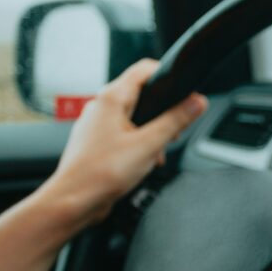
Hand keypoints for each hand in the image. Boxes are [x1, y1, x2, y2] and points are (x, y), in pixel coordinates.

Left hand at [41, 59, 207, 225]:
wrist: (74, 200)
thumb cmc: (101, 173)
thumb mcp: (149, 145)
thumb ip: (175, 120)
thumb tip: (197, 102)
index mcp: (111, 98)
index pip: (144, 70)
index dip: (168, 76)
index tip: (185, 92)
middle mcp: (100, 107)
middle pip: (141, 95)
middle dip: (162, 112)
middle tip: (174, 131)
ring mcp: (96, 124)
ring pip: (132, 117)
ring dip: (150, 133)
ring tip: (155, 153)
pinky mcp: (95, 142)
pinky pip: (122, 134)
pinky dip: (136, 144)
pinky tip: (141, 163)